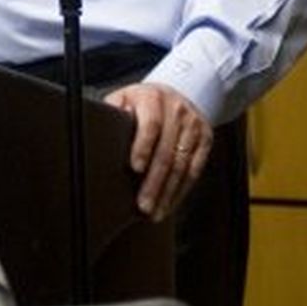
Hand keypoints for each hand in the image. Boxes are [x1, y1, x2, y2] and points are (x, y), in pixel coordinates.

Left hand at [103, 82, 210, 221]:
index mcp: (152, 97)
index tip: (135, 168)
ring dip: (169, 192)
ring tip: (156, 212)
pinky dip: (182, 189)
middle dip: (155, 182)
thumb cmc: (139, 102)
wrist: (173, 93)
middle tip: (144, 205)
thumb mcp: (123, 98)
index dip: (143, 147)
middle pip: (167, 151)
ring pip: (183, 165)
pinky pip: (195, 169)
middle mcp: (177, 109)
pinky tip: (171, 202)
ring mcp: (194, 124)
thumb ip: (113, 113)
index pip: (151, 125)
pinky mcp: (206, 138)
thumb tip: (100, 135)